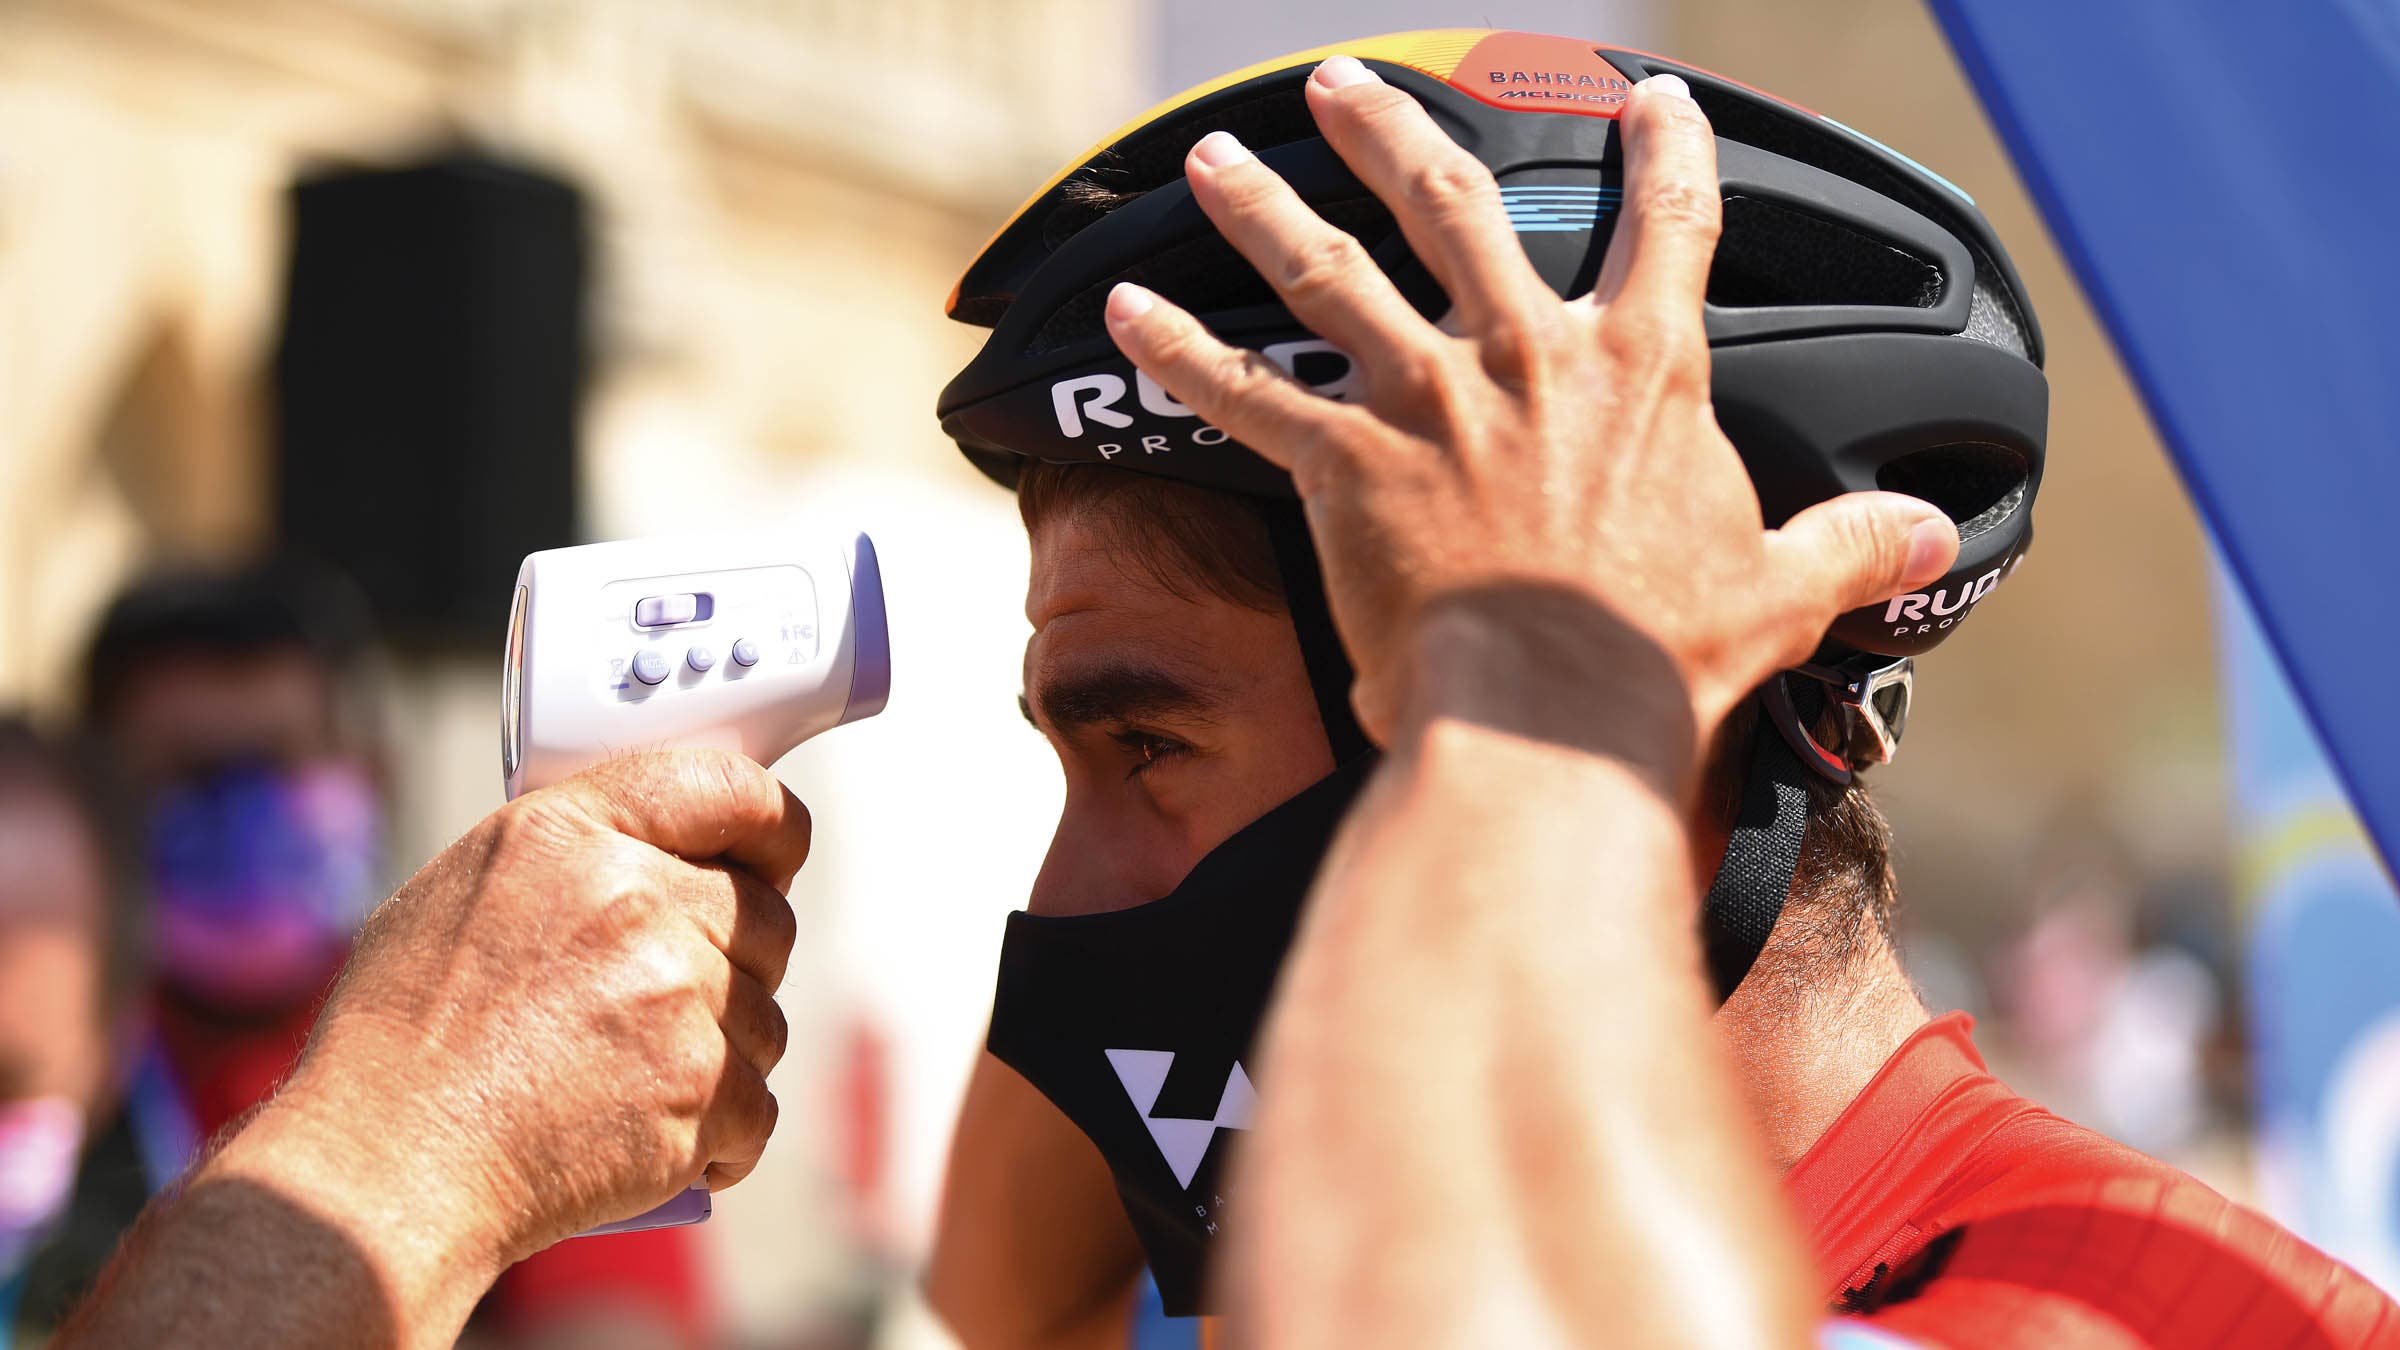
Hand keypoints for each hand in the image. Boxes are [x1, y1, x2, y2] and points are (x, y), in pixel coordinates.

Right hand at [266, 750, 807, 1273]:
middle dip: (738, 961)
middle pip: (767, 916)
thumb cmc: (403, 1040)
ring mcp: (675, 994)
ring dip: (725, 1054)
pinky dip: (721, 1136)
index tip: (778, 854)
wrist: (386, 1166)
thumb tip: (658, 859)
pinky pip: (759, 1103)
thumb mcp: (461, 892)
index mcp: (572, 833)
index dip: (772, 826)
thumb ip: (573, 858)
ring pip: (767, 1017)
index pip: (727, 788)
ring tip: (634, 1081)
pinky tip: (657, 1140)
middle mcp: (635, 900)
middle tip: (670, 1005)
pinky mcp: (700, 1087)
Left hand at [1100, 59, 1958, 763]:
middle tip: (1344, 88)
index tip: (1654, 105)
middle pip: (1456, 206)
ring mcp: (1427, 398)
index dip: (1668, 157)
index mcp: (1640, 370)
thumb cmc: (1659, 660)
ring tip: (1217, 156)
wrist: (1555, 715)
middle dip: (1395, 135)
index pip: (1670, 229)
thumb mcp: (1779, 594)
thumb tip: (1934, 530)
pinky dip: (1176, 348)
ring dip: (1267, 204)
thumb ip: (1851, 546)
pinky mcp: (1344, 461)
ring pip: (1330, 269)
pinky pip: (1241, 391)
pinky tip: (1122, 309)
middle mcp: (1526, 356)